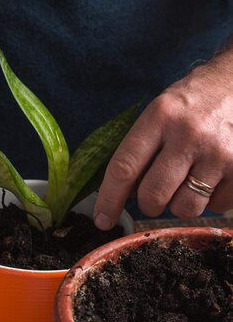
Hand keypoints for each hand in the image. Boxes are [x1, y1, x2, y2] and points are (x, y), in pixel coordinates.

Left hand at [94, 55, 232, 227]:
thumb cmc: (193, 102)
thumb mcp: (160, 111)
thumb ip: (141, 148)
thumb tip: (125, 194)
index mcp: (160, 117)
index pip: (124, 167)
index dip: (109, 199)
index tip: (102, 219)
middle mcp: (188, 134)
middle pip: (154, 195)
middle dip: (149, 204)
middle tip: (154, 195)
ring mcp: (218, 153)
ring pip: (185, 208)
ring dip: (180, 203)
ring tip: (187, 180)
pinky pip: (216, 207)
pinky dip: (211, 200)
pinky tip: (212, 177)